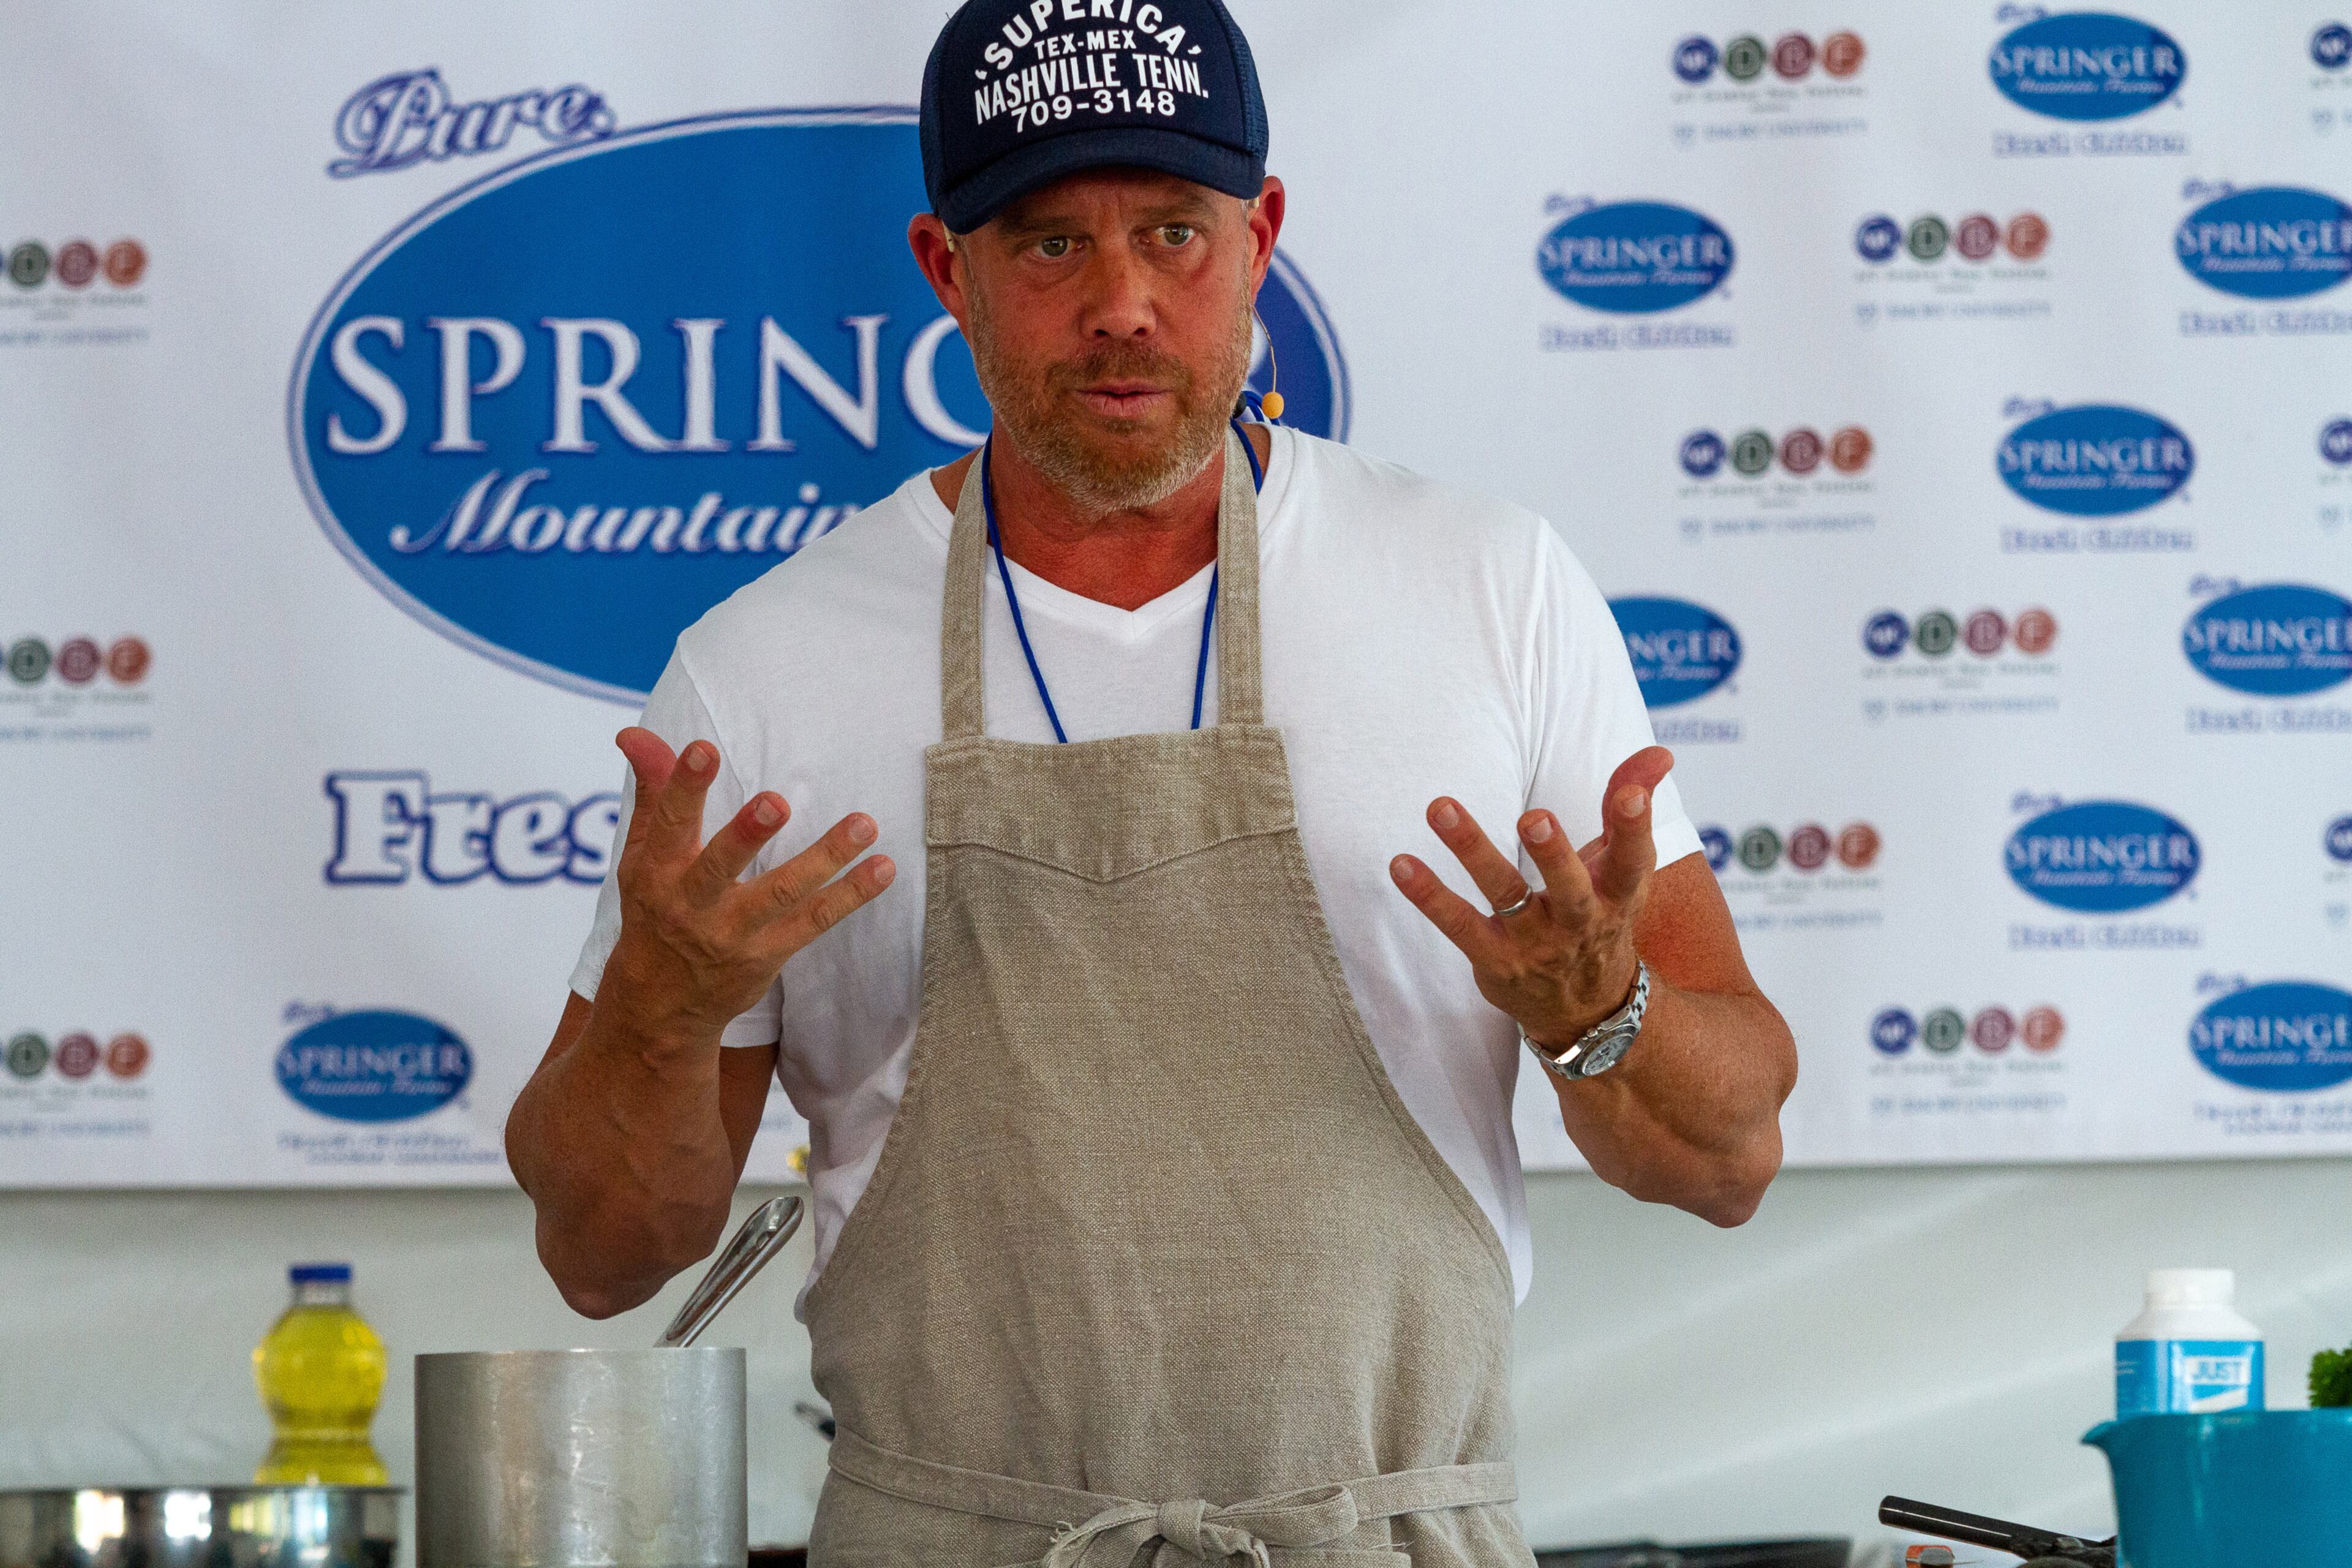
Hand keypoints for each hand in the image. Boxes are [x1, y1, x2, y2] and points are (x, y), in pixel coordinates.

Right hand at [598, 727, 894, 1047]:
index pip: (670, 823)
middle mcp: (692, 904)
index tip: (704, 749)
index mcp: (658, 871)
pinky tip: (882, 868)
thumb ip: (652, 791)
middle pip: (721, 865)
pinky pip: (814, 922)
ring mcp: (733, 933)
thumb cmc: (654, 911)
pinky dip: (850, 896)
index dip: (685, 787)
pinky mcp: (768, 955)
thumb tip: (635, 730)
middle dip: (746, 834)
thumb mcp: (642, 855)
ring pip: (782, 893)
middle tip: (776, 802)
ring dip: (825, 858)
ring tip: (864, 824)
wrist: (660, 1005)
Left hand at [1390, 747, 1673, 1048]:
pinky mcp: (1494, 959)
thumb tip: (1661, 753)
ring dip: (1473, 851)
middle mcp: (1579, 921)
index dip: (1635, 827)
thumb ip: (1631, 803)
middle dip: (1553, 853)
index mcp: (1618, 894)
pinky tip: (1400, 864)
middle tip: (1534, 816)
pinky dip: (1429, 895)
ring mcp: (1535, 944)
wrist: (1585, 1009)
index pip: (1632, 860)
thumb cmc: (1601, 914)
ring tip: (1441, 808)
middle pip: (1569, 888)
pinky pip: (1458, 925)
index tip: (1633, 796)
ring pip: (1504, 896)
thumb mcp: (1624, 866)